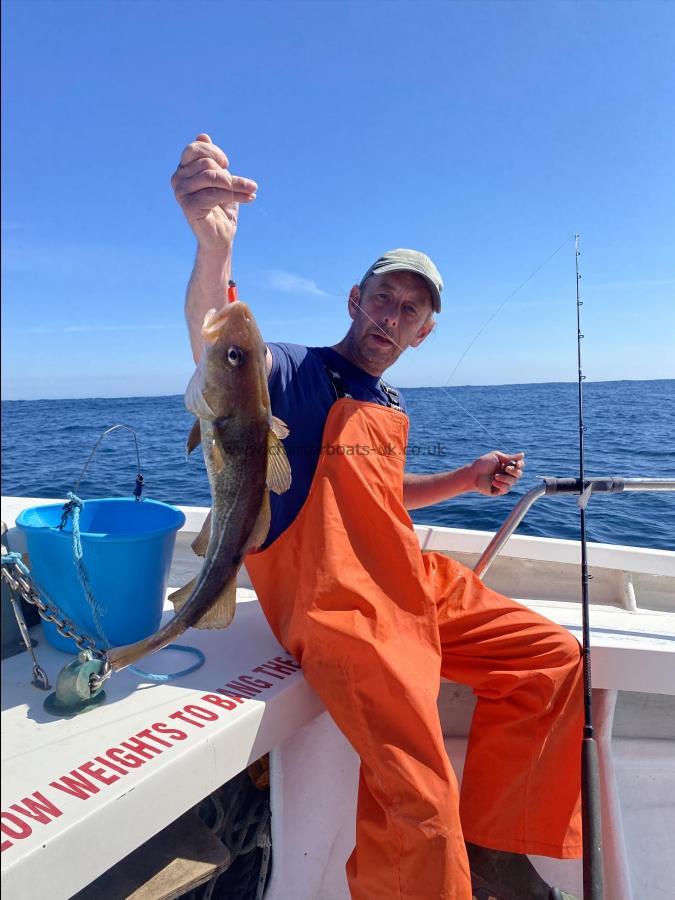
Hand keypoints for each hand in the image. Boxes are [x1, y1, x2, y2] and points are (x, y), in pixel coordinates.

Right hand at [171, 133, 257, 250]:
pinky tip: (250, 198)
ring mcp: (181, 192)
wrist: (220, 237)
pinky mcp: (188, 206)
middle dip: (229, 174)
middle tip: (244, 185)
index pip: (195, 149)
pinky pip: (214, 193)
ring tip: (251, 190)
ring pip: (212, 177)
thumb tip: (202, 135)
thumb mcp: (220, 179)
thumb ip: (212, 159)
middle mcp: (178, 179)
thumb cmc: (221, 208)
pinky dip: (235, 195)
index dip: (214, 153)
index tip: (226, 165)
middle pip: (206, 164)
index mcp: (183, 169)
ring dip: (236, 184)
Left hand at [471, 451, 524, 495]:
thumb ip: (510, 457)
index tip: (517, 463)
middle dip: (514, 471)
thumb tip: (523, 455)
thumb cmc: (482, 464)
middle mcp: (507, 474)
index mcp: (507, 465)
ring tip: (495, 476)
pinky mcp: (500, 491)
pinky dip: (500, 484)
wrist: (473, 474)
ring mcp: (504, 483)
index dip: (520, 465)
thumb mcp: (496, 457)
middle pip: (519, 474)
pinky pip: (506, 488)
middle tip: (506, 468)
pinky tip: (493, 482)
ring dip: (505, 478)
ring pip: (513, 481)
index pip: (519, 466)